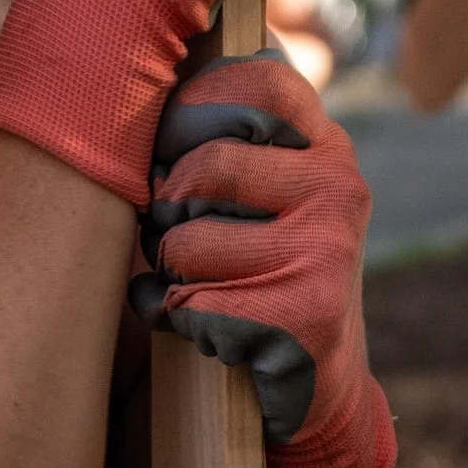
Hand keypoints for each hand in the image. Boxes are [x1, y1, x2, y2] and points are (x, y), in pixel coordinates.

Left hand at [130, 49, 392, 467]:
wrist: (321, 387)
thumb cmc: (270, 279)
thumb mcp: (273, 200)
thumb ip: (235, 146)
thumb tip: (131, 90)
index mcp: (326, 149)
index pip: (261, 81)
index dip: (198, 107)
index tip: (176, 145)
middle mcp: (337, 188)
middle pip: (204, 167)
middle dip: (169, 211)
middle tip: (177, 240)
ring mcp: (325, 251)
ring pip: (187, 242)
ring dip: (174, 276)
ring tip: (202, 290)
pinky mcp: (305, 313)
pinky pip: (195, 303)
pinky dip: (185, 323)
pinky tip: (211, 330)